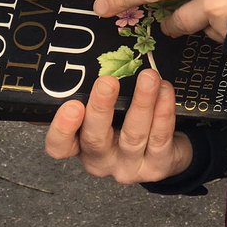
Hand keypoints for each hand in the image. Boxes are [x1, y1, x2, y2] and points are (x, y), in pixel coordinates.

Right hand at [44, 68, 191, 183]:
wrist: (166, 153)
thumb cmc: (128, 124)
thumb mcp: (108, 112)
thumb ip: (98, 93)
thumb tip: (100, 59)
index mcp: (81, 146)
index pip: (60, 145)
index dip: (62, 129)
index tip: (71, 106)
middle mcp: (101, 160)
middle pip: (95, 139)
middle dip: (101, 108)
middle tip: (108, 82)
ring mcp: (129, 167)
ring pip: (133, 135)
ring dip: (141, 103)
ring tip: (149, 77)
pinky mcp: (156, 167)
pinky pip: (160, 137)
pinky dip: (163, 112)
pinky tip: (165, 91)